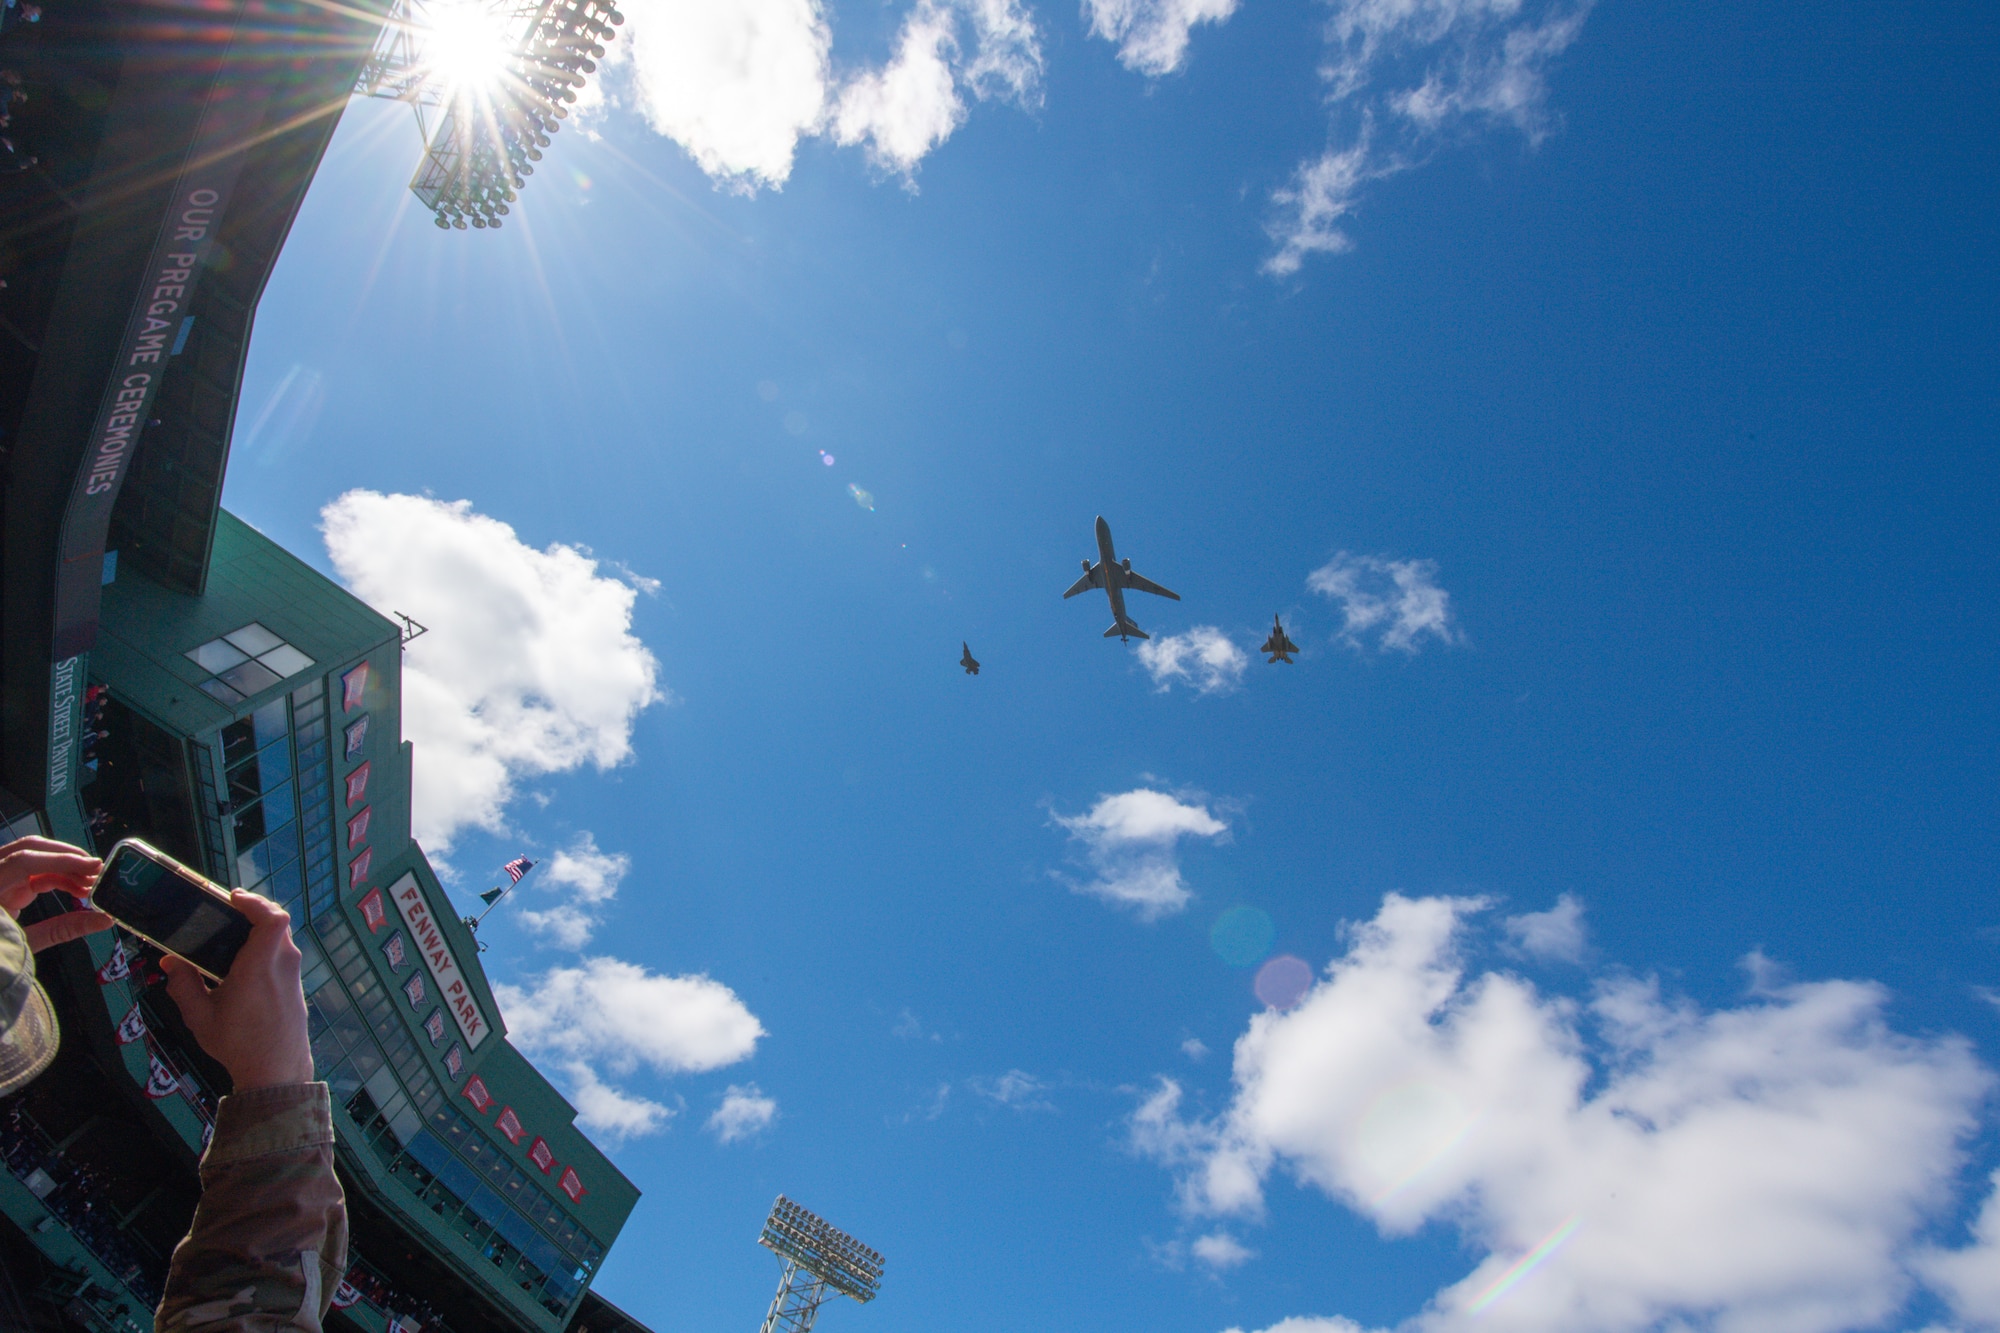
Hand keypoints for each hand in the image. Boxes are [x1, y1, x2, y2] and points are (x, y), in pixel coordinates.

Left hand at [0, 835, 112, 951]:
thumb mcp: (23, 944)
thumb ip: (63, 929)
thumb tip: (104, 920)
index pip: (24, 861)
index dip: (61, 860)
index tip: (93, 867)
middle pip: (30, 850)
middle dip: (67, 857)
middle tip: (98, 871)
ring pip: (34, 857)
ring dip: (65, 866)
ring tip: (92, 883)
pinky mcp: (5, 883)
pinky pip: (34, 872)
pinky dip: (58, 877)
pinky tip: (78, 889)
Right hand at [162, 891, 313, 1090]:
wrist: (276, 1071)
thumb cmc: (238, 1044)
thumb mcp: (200, 1017)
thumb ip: (182, 985)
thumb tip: (169, 960)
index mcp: (260, 967)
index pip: (272, 919)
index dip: (256, 902)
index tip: (233, 898)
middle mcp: (282, 965)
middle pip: (274, 922)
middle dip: (250, 913)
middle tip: (223, 912)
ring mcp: (293, 973)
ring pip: (279, 938)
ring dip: (257, 930)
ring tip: (228, 935)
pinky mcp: (294, 983)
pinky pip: (281, 953)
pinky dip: (264, 947)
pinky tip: (241, 959)